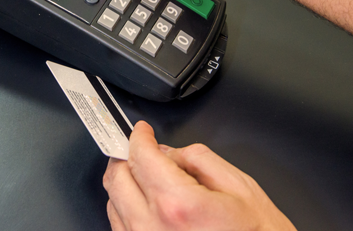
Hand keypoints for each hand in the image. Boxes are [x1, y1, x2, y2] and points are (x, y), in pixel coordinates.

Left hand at [102, 121, 296, 230]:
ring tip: (146, 177)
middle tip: (140, 149)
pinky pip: (120, 226)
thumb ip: (197, 159)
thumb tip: (169, 152)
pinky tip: (146, 203)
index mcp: (178, 204)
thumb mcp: (238, 186)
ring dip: (125, 183)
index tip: (142, 131)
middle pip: (117, 178)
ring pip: (114, 202)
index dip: (139, 136)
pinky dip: (127, 208)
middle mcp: (154, 227)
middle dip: (127, 156)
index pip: (141, 156)